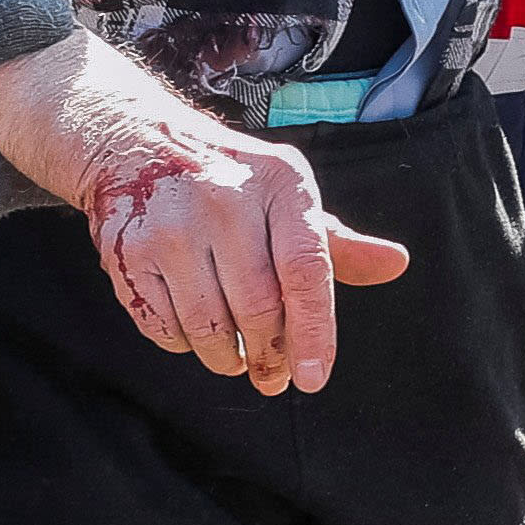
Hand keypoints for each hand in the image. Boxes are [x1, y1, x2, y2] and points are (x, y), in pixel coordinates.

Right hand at [0, 34, 410, 391]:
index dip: (312, 331)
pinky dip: (184, 344)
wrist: (138, 144)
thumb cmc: (233, 181)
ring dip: (227, 357)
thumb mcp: (287, 196)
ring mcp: (172, 226)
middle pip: (257, 309)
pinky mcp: (128, 252)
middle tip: (274, 377)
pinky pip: (164, 329)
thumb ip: (336, 243)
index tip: (312, 380)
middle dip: (270, 355)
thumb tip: (397, 265)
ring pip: (209, 328)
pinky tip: (194, 329)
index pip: (305, 270)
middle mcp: (224, 200)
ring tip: (236, 357)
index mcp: (279, 183)